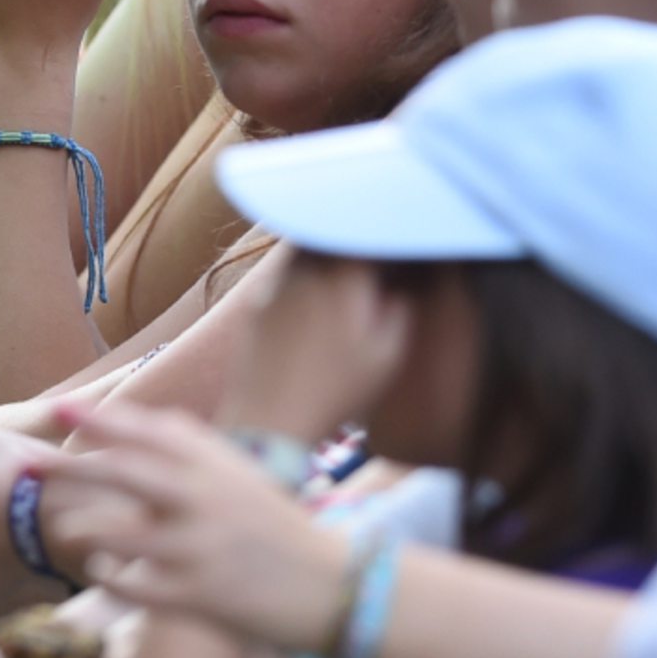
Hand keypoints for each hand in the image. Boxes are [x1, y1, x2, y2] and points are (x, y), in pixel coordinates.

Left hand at [41, 401, 351, 655]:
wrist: (331, 588)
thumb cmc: (278, 529)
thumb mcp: (242, 476)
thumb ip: (194, 451)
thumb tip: (142, 424)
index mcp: (216, 466)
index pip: (148, 432)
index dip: (100, 419)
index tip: (60, 408)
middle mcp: (203, 500)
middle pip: (121, 474)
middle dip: (68, 467)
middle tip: (28, 465)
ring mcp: (197, 549)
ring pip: (116, 533)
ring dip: (82, 528)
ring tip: (66, 529)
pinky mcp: (195, 596)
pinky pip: (131, 584)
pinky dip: (110, 575)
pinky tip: (103, 570)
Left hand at [218, 248, 417, 440]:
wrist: (272, 420)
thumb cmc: (338, 391)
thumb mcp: (387, 355)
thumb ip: (400, 309)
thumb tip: (401, 283)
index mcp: (346, 277)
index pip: (369, 238)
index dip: (385, 244)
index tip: (393, 262)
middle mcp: (308, 270)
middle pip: (334, 237)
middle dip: (352, 244)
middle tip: (365, 267)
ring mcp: (277, 284)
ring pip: (305, 251)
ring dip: (324, 256)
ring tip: (337, 283)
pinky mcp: (256, 303)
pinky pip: (283, 276)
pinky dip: (299, 280)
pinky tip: (308, 307)